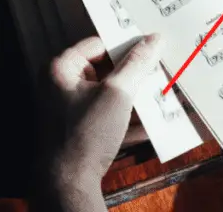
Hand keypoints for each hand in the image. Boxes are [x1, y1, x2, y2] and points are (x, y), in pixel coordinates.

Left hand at [38, 34, 161, 211]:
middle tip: (159, 71)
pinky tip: (152, 123)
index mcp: (62, 69)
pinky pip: (106, 115)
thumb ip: (137, 64)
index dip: (126, 45)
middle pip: (105, 70)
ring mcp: (70, 109)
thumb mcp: (117, 93)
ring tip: (161, 95)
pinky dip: (127, 118)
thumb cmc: (84, 134)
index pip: (99, 44)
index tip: (151, 47)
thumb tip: (155, 39)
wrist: (69, 184)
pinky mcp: (79, 129)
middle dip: (134, 75)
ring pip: (109, 94)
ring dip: (135, 97)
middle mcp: (61, 85)